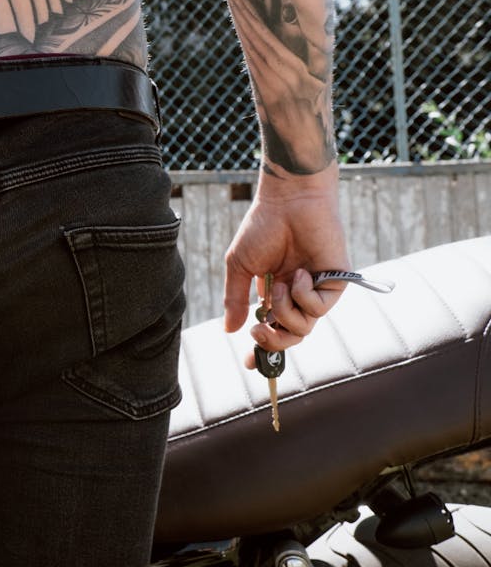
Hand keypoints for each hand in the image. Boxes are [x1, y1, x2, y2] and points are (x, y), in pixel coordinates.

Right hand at [223, 167, 348, 365]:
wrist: (288, 202)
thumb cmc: (262, 227)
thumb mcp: (240, 267)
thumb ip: (236, 299)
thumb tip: (230, 330)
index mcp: (275, 292)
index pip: (271, 328)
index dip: (261, 348)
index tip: (247, 363)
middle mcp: (297, 294)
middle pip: (291, 336)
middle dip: (273, 341)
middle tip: (258, 330)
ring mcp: (316, 290)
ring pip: (305, 328)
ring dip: (286, 311)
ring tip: (279, 285)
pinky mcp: (336, 283)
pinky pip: (320, 309)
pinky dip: (304, 296)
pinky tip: (300, 274)